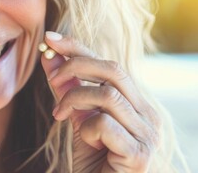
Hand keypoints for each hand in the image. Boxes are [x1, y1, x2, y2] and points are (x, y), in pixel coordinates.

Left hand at [40, 31, 160, 172]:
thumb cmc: (94, 159)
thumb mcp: (77, 119)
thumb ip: (68, 89)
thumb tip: (50, 57)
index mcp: (136, 102)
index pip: (108, 64)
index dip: (79, 47)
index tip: (50, 38)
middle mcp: (147, 114)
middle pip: (113, 70)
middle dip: (76, 65)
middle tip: (52, 77)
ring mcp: (148, 134)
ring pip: (108, 95)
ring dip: (75, 100)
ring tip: (59, 115)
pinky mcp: (139, 154)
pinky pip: (105, 124)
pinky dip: (86, 129)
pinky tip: (85, 142)